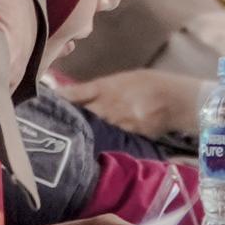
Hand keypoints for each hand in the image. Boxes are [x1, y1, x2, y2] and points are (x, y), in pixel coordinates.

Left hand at [56, 69, 204, 140]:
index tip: (45, 102)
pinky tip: (97, 145)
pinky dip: (104, 141)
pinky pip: (110, 139)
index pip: (77, 94)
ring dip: (85, 132)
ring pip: (94, 129)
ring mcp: (119, 122)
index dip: (60, 99)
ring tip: (71, 137)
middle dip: (70, 120)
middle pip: (82, 115)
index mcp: (107, 86)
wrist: (178, 99)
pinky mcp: (128, 136)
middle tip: (52, 123)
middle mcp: (110, 105)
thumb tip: (82, 97)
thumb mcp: (127, 79)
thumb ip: (103, 89)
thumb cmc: (152, 84)